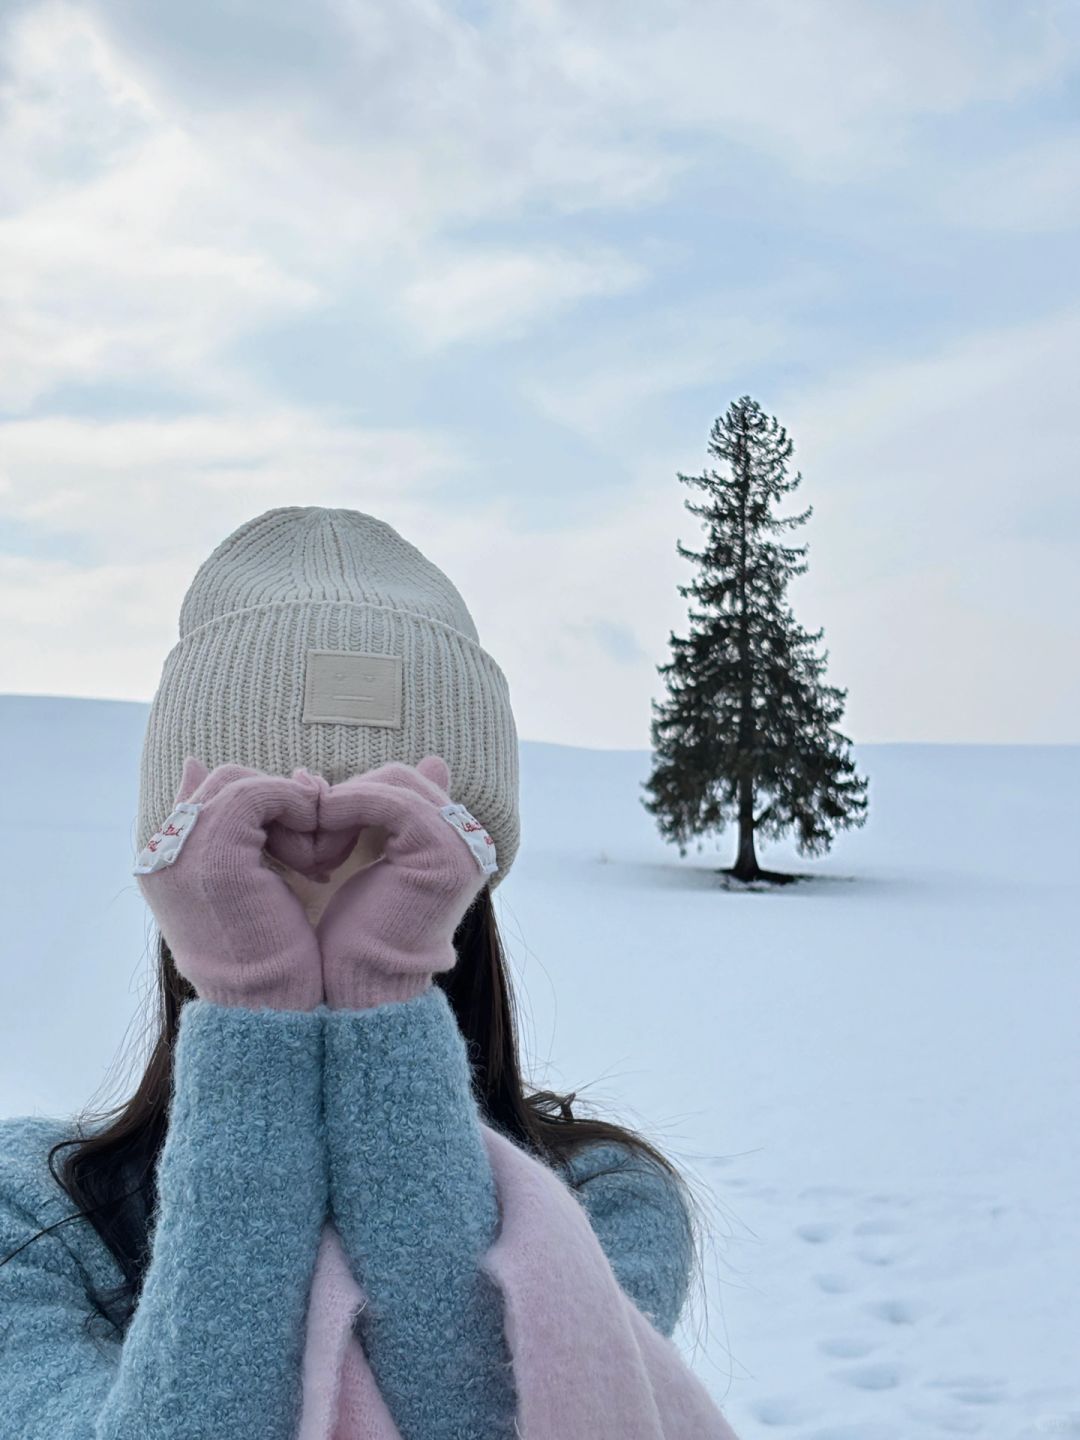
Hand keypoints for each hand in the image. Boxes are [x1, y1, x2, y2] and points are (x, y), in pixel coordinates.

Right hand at [134, 757, 342, 1010]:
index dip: (262, 805)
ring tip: (312, 861)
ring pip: (241, 783)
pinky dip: (296, 810)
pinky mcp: (216, 849)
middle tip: (311, 846)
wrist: (268, 1005)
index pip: (206, 794)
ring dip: (289, 811)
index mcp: (160, 862)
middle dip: (276, 802)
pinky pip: (259, 793)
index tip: (300, 832)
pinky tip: (314, 857)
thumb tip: (194, 761)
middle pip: (224, 781)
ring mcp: (180, 848)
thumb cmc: (268, 954)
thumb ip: (223, 832)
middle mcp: (159, 851)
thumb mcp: (242, 884)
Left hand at [313, 755, 497, 1009]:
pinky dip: (348, 805)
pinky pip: (389, 801)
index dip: (356, 796)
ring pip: (395, 785)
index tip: (318, 820)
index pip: (405, 785)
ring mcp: (461, 844)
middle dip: (350, 797)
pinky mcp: (441, 849)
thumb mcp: (371, 863)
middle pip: (401, 779)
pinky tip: (322, 828)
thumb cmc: (358, 936)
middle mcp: (469, 840)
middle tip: (312, 828)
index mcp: (457, 842)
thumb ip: (388, 816)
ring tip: (316, 843)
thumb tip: (425, 759)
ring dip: (344, 804)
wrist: (364, 985)